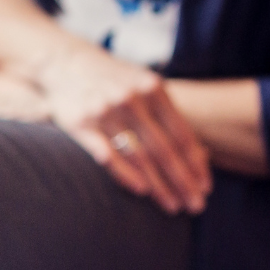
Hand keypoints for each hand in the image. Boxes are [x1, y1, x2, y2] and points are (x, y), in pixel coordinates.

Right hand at [39, 46, 211, 213]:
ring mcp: (106, 112)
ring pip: (139, 156)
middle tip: (196, 206)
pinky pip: (107, 155)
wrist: (64, 63)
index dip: (195, 163)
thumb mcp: (143, 88)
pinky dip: (125, 173)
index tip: (205, 187)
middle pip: (164, 148)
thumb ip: (166, 116)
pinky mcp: (81, 125)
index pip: (181, 133)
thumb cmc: (111, 81)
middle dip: (182, 180)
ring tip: (173, 206)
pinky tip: (141, 190)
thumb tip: (199, 154)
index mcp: (153, 89)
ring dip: (159, 185)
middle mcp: (132, 99)